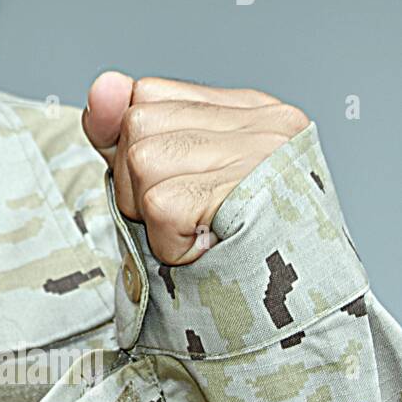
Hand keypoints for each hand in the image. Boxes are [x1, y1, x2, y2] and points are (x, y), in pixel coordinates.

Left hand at [81, 71, 309, 265]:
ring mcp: (264, 153)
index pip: (146, 95)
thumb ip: (125, 135)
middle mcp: (263, 122)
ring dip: (151, 216)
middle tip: (184, 220)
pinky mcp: (252, 190)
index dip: (129, 145)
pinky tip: (204, 249)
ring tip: (197, 233)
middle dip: (136, 185)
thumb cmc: (229, 253)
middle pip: (138, 123)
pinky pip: (160, 205)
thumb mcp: (168, 182)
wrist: (298, 317)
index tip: (160, 187)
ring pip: (143, 160)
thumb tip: (102, 84)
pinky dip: (167, 241)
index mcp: (249, 112)